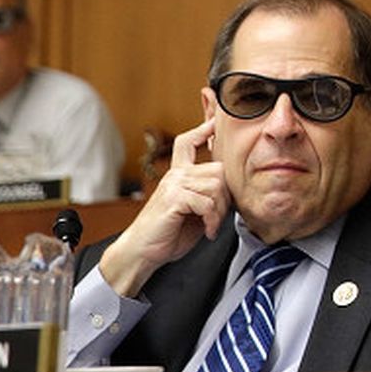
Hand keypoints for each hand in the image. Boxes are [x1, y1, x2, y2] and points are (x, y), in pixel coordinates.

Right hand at [98, 116, 230, 298]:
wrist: (142, 253)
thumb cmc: (168, 233)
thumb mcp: (192, 209)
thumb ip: (207, 193)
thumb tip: (229, 186)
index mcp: (178, 174)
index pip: (188, 142)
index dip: (203, 127)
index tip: (215, 118)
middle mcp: (175, 175)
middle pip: (219, 169)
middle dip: (226, 196)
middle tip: (217, 217)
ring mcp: (174, 185)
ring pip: (217, 186)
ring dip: (220, 211)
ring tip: (210, 225)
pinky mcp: (174, 198)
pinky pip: (208, 203)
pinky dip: (212, 220)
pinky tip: (206, 230)